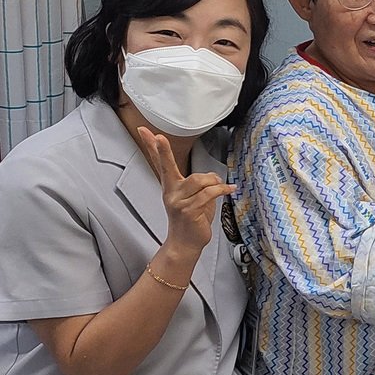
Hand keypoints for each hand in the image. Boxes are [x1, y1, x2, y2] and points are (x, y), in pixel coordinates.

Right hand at [137, 126, 233, 258]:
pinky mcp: (187, 210)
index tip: (145, 131)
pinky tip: (229, 190)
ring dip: (213, 181)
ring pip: (198, 180)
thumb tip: (214, 176)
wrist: (186, 243)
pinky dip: (222, 190)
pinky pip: (208, 194)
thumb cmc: (193, 219)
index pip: (159, 163)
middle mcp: (170, 192)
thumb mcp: (197, 197)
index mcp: (171, 186)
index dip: (152, 147)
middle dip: (163, 151)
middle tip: (159, 137)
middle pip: (167, 167)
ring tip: (220, 186)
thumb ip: (202, 184)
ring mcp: (177, 201)